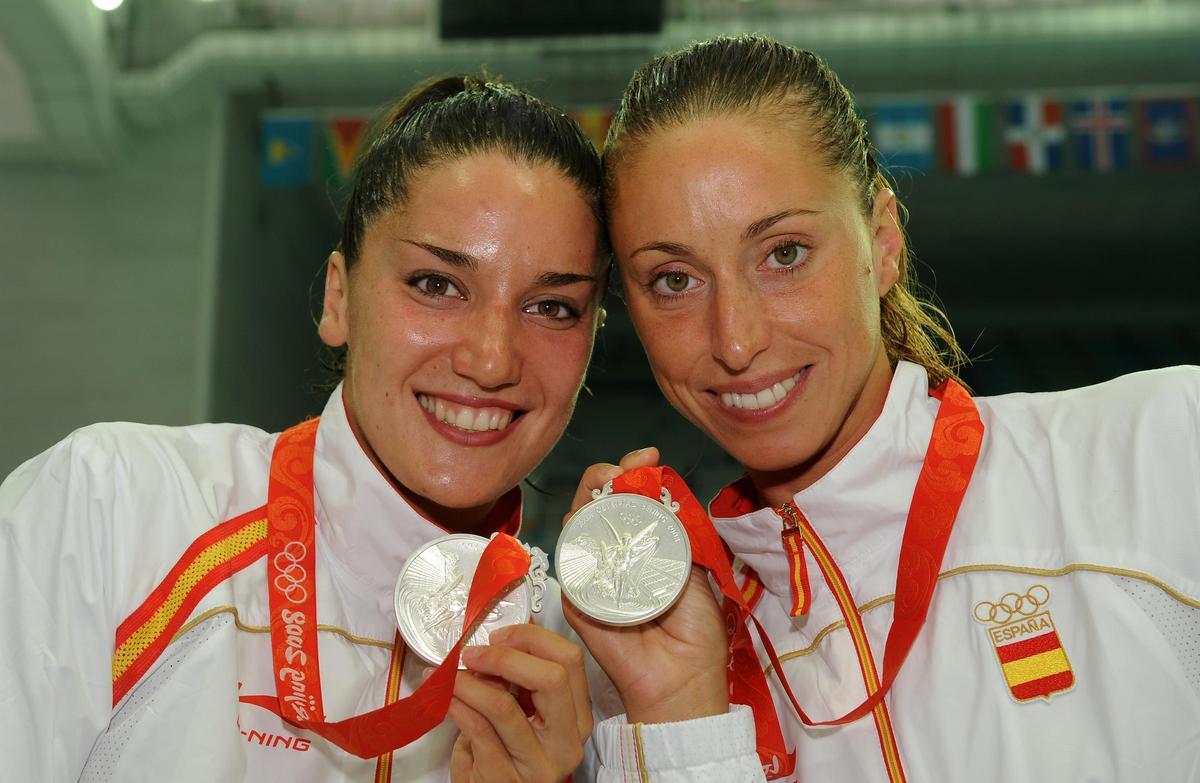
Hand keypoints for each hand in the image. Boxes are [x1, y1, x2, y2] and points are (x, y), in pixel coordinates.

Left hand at [447, 624, 591, 782]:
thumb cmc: (505, 758)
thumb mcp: (524, 717)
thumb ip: (520, 682)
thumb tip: (498, 641)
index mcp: (577, 718)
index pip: (570, 661)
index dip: (532, 638)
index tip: (500, 637)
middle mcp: (566, 742)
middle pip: (551, 678)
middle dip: (504, 657)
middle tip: (473, 654)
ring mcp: (537, 764)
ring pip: (504, 705)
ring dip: (468, 683)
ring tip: (449, 676)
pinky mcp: (504, 779)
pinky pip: (477, 729)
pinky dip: (456, 706)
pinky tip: (447, 699)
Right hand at [562, 448, 729, 723]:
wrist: (684, 675)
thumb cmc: (695, 628)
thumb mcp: (693, 568)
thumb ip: (674, 532)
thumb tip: (657, 490)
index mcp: (645, 544)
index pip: (631, 498)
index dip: (633, 471)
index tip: (647, 456)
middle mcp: (615, 554)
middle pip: (597, 503)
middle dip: (604, 476)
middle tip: (618, 469)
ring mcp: (594, 574)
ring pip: (578, 525)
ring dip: (588, 500)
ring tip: (605, 487)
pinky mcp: (578, 598)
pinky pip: (571, 562)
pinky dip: (577, 539)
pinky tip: (588, 524)